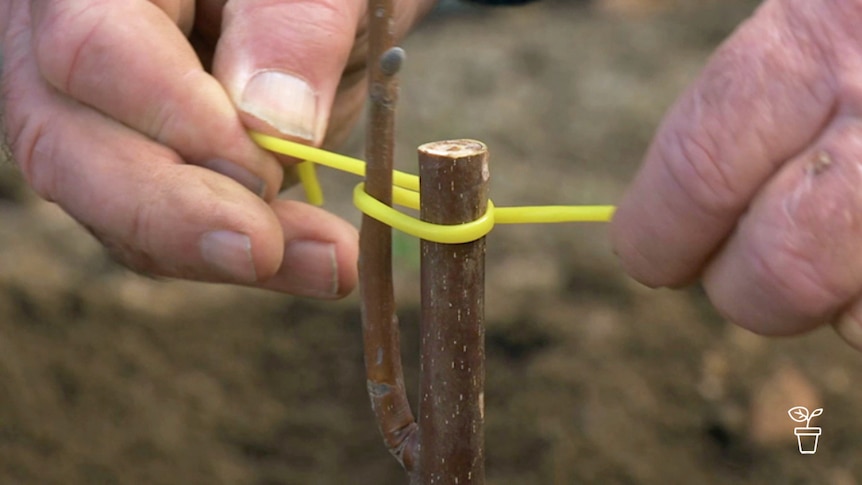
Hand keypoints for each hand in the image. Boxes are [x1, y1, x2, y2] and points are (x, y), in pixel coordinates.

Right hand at [1, 0, 433, 297]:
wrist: (307, 3)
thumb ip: (292, 28)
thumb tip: (275, 124)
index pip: (95, 48)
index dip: (175, 118)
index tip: (261, 167)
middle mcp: (64, 46)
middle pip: (67, 144)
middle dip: (174, 213)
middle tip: (265, 249)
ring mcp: (91, 116)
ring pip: (108, 204)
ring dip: (214, 249)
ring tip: (326, 261)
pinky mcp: (133, 168)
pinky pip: (155, 229)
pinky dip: (228, 251)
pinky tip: (304, 258)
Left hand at [610, 0, 861, 348]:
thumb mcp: (821, 16)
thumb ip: (765, 91)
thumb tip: (669, 211)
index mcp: (816, 35)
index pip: (700, 163)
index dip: (659, 228)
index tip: (648, 255)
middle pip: (776, 270)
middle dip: (745, 290)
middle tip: (745, 272)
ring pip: (856, 318)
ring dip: (836, 297)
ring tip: (855, 233)